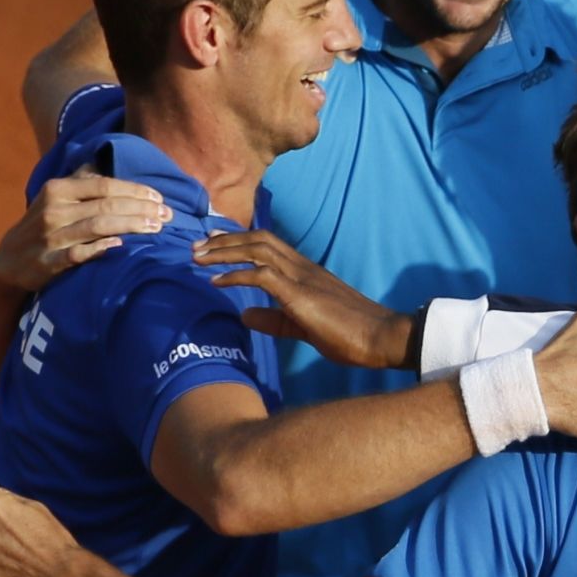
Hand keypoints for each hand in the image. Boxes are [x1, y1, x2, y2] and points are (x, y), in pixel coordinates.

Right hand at [0, 167, 171, 293]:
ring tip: (157, 228)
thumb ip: (81, 180)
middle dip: (141, 208)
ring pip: (98, 226)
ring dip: (132, 225)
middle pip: (107, 205)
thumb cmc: (42, 225)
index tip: (159, 197)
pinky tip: (121, 246)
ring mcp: (50, 237)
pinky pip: (79, 254)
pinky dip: (101, 248)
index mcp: (57, 189)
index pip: (104, 185)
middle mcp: (53, 210)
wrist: (8, 263)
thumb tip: (105, 156)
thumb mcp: (55, 197)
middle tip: (167, 214)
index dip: (135, 190)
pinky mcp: (48, 262)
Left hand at [195, 230, 411, 367]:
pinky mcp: (300, 294)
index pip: (268, 244)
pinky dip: (236, 275)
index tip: (213, 241)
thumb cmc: (350, 334)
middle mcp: (303, 267)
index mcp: (307, 272)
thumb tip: (244, 315)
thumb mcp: (304, 327)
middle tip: (196, 246)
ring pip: (257, 250)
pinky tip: (217, 281)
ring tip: (198, 257)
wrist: (380, 336)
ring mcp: (302, 277)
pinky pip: (261, 275)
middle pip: (258, 240)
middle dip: (224, 241)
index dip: (238, 240)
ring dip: (224, 251)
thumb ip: (275, 320)